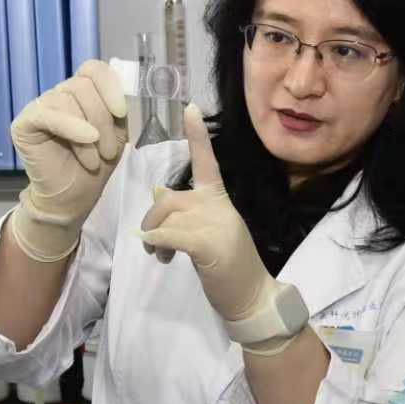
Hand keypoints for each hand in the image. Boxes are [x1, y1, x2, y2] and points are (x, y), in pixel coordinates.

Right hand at [8, 59, 129, 261]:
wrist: (74, 197)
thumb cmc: (95, 164)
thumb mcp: (117, 133)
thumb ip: (118, 108)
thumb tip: (123, 90)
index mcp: (82, 92)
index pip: (94, 69)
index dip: (109, 85)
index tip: (121, 112)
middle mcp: (59, 94)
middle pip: (83, 87)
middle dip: (103, 120)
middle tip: (109, 152)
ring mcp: (40, 106)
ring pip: (68, 100)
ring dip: (90, 133)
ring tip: (95, 159)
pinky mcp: (25, 123)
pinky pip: (48, 114)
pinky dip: (71, 127)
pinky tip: (87, 141)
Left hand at [139, 105, 275, 324]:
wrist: (252, 296)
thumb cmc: (228, 267)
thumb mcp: (205, 232)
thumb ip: (185, 212)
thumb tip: (157, 194)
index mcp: (219, 199)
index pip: (206, 161)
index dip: (197, 135)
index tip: (189, 107)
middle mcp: (218, 206)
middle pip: (168, 200)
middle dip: (152, 220)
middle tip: (154, 247)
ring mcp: (216, 223)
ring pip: (167, 218)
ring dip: (154, 239)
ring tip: (161, 256)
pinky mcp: (209, 244)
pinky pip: (171, 235)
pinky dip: (158, 241)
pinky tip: (159, 252)